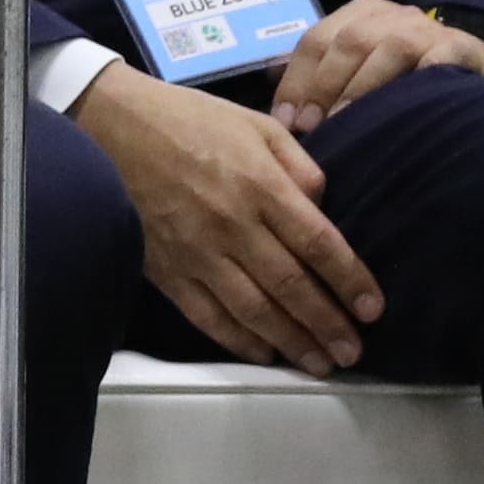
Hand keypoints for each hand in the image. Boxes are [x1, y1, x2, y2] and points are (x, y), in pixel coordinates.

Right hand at [76, 60, 389, 371]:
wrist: (111, 126)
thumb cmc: (189, 120)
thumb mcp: (256, 124)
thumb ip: (299, 166)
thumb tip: (324, 209)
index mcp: (261, 184)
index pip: (318, 243)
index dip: (350, 281)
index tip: (373, 309)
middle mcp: (234, 224)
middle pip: (291, 285)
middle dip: (327, 324)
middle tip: (353, 352)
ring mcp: (198, 253)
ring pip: (254, 310)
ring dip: (292, 342)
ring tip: (320, 364)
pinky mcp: (167, 271)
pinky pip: (208, 316)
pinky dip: (239, 341)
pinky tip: (264, 355)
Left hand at [265, 0, 483, 137]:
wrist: (474, 69)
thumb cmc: (406, 74)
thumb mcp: (361, 65)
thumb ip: (322, 71)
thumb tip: (271, 89)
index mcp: (360, 15)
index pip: (317, 39)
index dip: (296, 79)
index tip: (284, 118)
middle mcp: (391, 16)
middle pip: (349, 41)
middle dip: (323, 85)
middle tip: (308, 126)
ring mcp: (425, 31)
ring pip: (387, 49)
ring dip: (360, 87)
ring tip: (343, 123)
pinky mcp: (457, 48)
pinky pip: (433, 63)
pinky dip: (415, 83)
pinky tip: (401, 111)